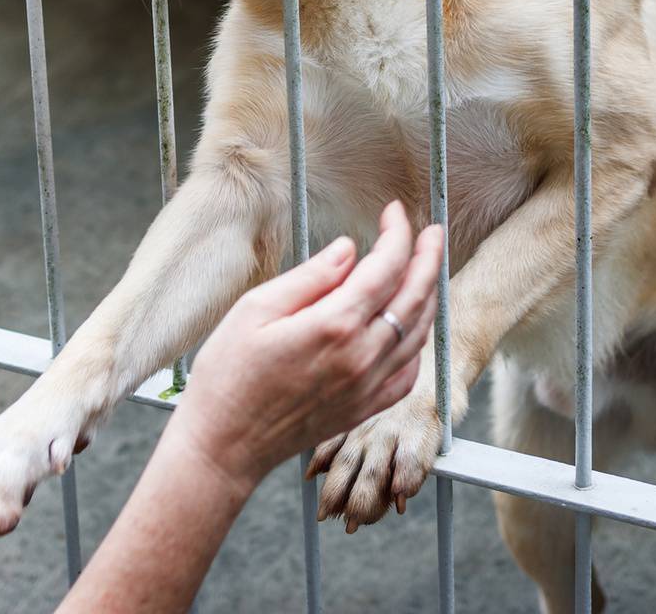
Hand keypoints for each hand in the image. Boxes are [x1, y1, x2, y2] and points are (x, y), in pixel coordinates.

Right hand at [172, 200, 442, 497]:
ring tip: (426, 269)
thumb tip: (350, 249)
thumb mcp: (256, 309)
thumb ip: (311, 277)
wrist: (224, 444)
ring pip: (419, 332)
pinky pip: (409, 371)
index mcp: (334, 325)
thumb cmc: (228, 374)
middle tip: (431, 231)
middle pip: (415, 296)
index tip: (394, 212)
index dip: (398, 234)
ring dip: (428, 295)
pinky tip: (410, 326)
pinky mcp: (365, 409)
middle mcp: (361, 356)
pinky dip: (418, 341)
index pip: (386, 267)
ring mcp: (367, 386)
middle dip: (428, 257)